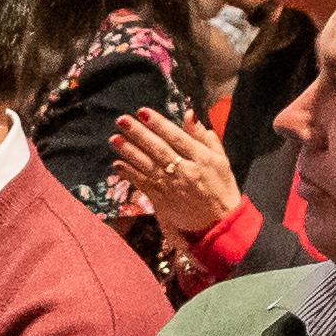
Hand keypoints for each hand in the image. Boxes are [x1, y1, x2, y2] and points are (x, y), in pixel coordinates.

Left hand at [111, 104, 240, 238]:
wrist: (220, 224)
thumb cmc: (222, 188)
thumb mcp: (221, 160)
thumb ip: (204, 137)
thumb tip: (189, 114)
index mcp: (201, 159)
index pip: (177, 137)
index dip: (159, 124)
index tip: (142, 111)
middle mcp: (185, 171)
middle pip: (159, 149)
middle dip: (139, 134)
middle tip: (121, 120)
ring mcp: (172, 187)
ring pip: (148, 166)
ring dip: (129, 152)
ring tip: (114, 138)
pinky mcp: (162, 201)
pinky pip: (143, 184)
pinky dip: (130, 174)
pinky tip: (117, 164)